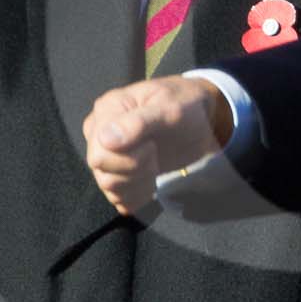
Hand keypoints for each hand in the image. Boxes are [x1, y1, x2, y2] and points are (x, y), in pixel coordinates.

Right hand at [82, 76, 232, 215]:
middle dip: (134, 169)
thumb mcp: (170, 109)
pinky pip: (117, 196)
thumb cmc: (186, 105)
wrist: (201, 119)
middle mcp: (100, 131)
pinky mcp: (119, 171)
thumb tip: (105, 140)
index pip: (99, 150)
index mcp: (107, 109)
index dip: (127, 156)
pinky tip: (150, 182)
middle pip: (100, 169)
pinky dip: (136, 195)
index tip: (152, 144)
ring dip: (137, 182)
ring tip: (154, 165)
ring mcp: (108, 153)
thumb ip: (138, 123)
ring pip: (108, 185)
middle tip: (154, 154)